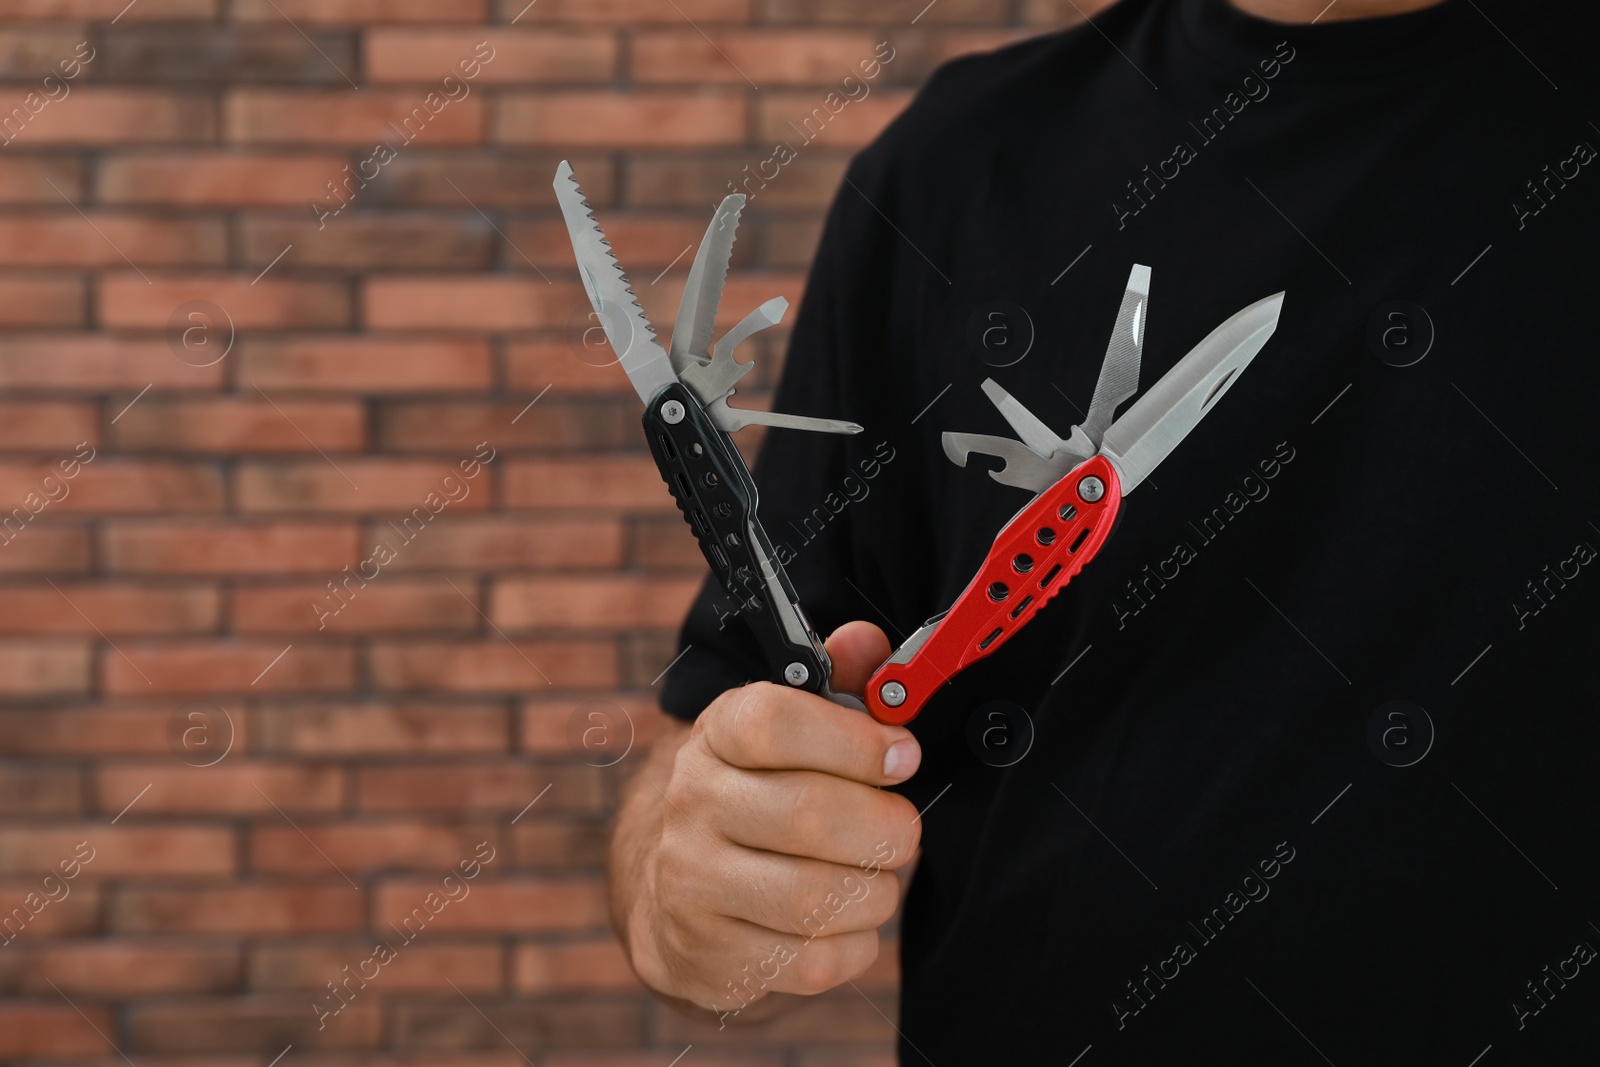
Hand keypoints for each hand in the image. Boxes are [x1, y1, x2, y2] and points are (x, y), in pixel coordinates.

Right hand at [625, 621, 920, 1015]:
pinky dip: (853, 945)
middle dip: (886, 827)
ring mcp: (691, 883)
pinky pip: (810, 962)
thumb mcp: (793, 729)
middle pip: (809, 815)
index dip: (856, 740)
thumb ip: (841, 681)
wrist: (674, 892)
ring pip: (815, 898)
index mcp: (717, 735)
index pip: (775, 722)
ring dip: (874, 891)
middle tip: (904, 831)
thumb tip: (867, 642)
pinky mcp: (708, 956)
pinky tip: (846, 922)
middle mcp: (691, 803)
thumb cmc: (760, 795)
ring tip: (875, 877)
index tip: (903, 754)